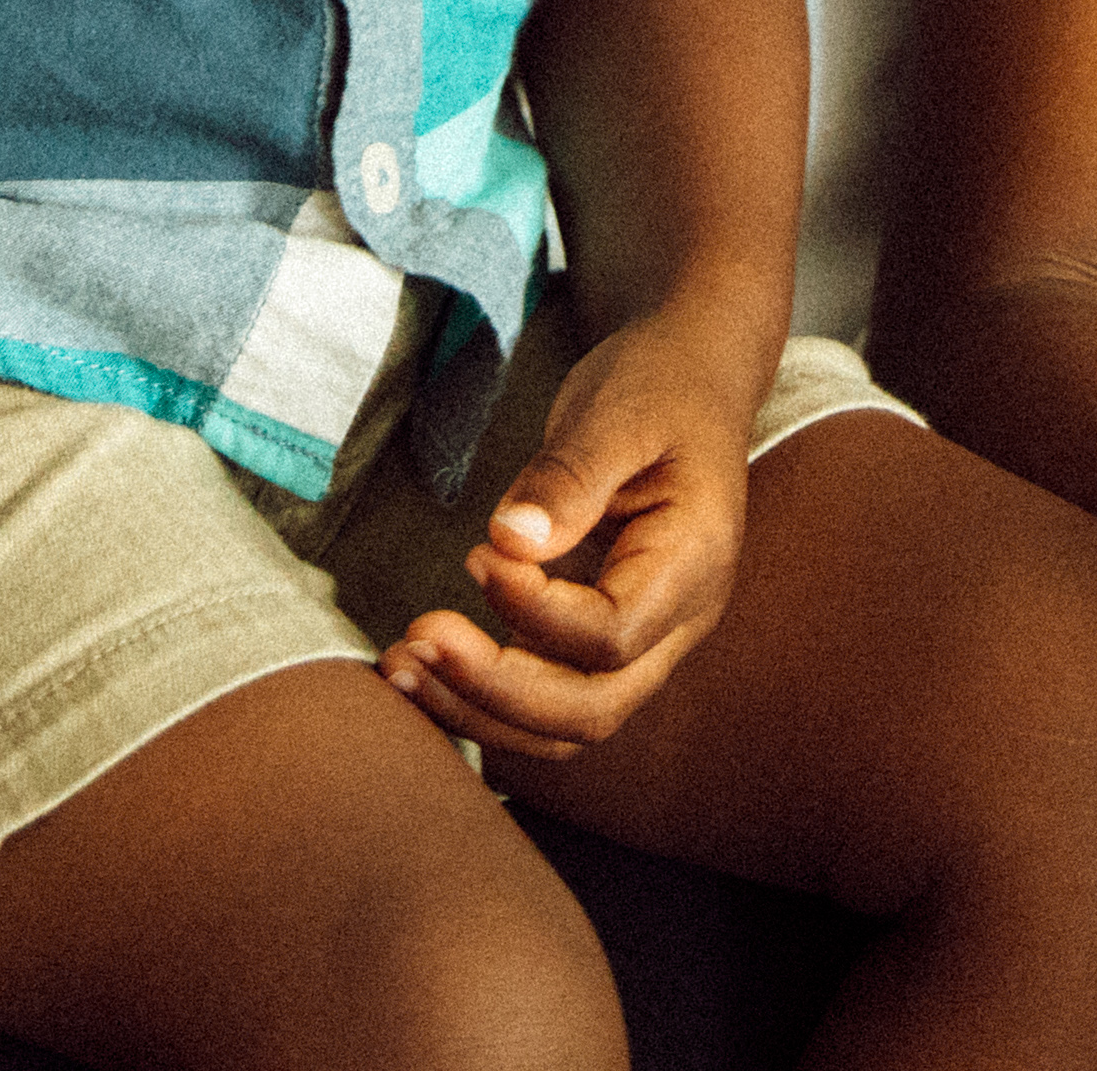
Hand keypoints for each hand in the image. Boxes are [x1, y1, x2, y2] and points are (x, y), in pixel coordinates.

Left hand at [381, 306, 764, 761]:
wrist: (693, 375)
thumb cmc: (659, 386)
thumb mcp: (617, 412)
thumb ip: (568, 478)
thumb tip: (510, 541)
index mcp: (694, 561)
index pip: (611, 635)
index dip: (534, 613)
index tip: (477, 557)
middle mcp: (680, 618)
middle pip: (592, 707)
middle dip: (494, 691)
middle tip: (416, 642)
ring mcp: (648, 636)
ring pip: (569, 721)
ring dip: (481, 711)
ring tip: (402, 668)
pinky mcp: (605, 634)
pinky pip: (552, 692)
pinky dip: (487, 695)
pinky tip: (428, 666)